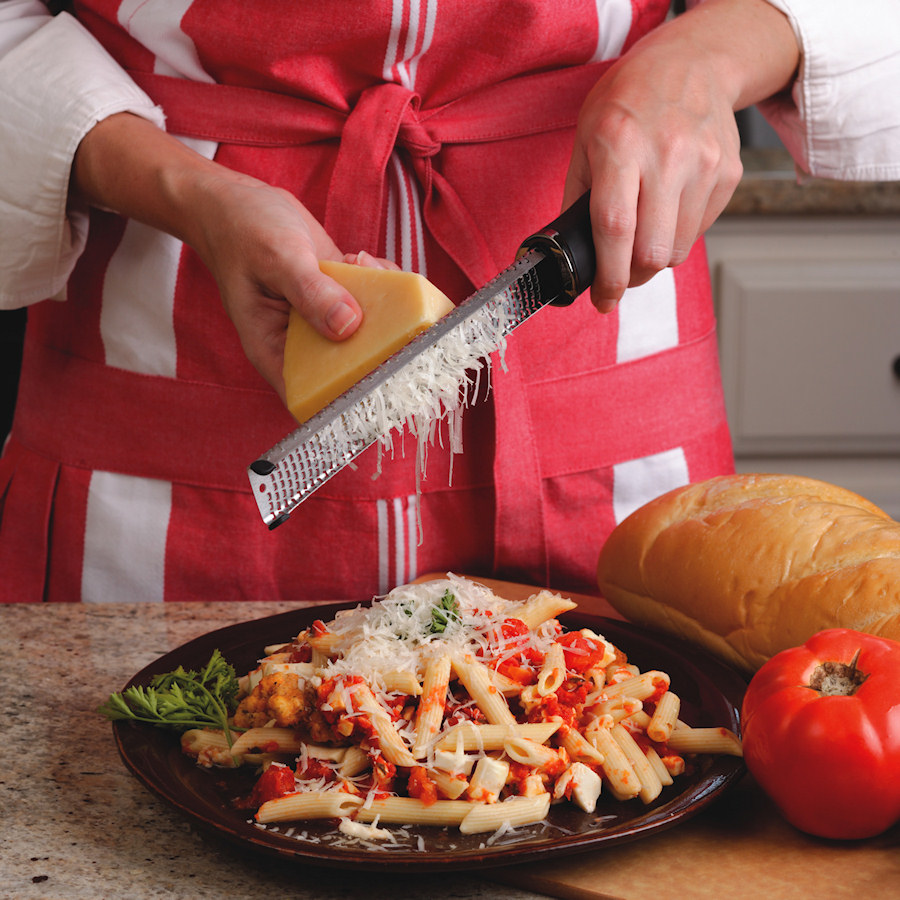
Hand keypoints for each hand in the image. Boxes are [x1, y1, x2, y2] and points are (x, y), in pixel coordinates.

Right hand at [73, 113, 396, 398]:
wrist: (235, 202)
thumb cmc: (240, 231)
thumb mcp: (276, 259)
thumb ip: (311, 293)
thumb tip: (348, 325)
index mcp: (275, 352)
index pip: (315, 396)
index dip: (348, 396)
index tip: (382, 375)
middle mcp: (302, 344)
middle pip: (350, 368)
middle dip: (378, 343)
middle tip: (386, 306)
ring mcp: (323, 322)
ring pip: (368, 333)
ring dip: (382, 305)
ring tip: (364, 266)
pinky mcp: (337, 298)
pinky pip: (370, 302)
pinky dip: (379, 284)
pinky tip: (362, 260)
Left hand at [563, 0, 798, 312]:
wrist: (691, 62)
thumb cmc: (630, 100)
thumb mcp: (586, 138)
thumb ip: (577, 197)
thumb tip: (572, 252)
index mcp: (621, 145)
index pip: (615, 228)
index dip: (609, 275)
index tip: (603, 300)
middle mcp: (667, 154)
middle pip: (653, 251)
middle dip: (633, 276)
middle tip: (620, 274)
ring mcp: (704, 163)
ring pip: (678, 249)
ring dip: (656, 259)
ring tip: (642, 239)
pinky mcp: (728, 172)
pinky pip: (700, 231)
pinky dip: (679, 236)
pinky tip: (667, 212)